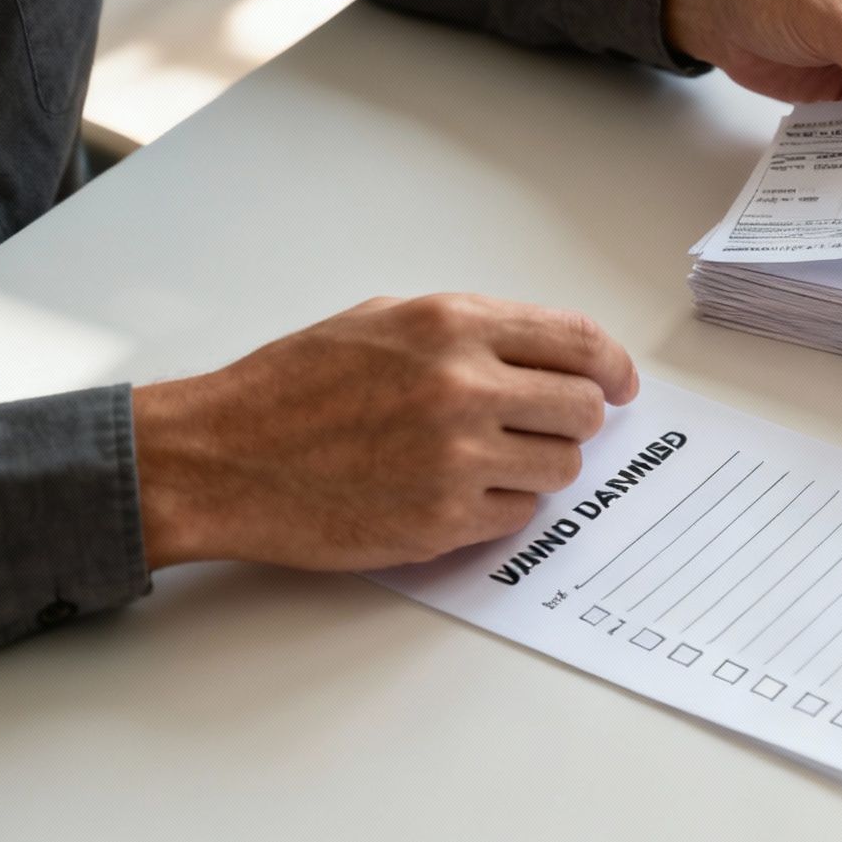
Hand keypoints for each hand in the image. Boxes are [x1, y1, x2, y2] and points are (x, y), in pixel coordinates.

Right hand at [131, 294, 637, 570]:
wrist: (219, 457)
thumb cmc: (291, 388)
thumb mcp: (383, 321)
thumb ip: (471, 330)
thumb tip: (547, 353)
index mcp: (453, 326)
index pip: (579, 341)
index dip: (614, 365)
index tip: (622, 383)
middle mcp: (464, 387)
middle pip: (585, 409)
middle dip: (576, 419)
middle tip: (549, 427)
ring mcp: (456, 458)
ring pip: (561, 468)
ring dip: (539, 466)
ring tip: (488, 460)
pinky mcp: (442, 520)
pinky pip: (518, 516)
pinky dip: (501, 506)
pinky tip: (455, 491)